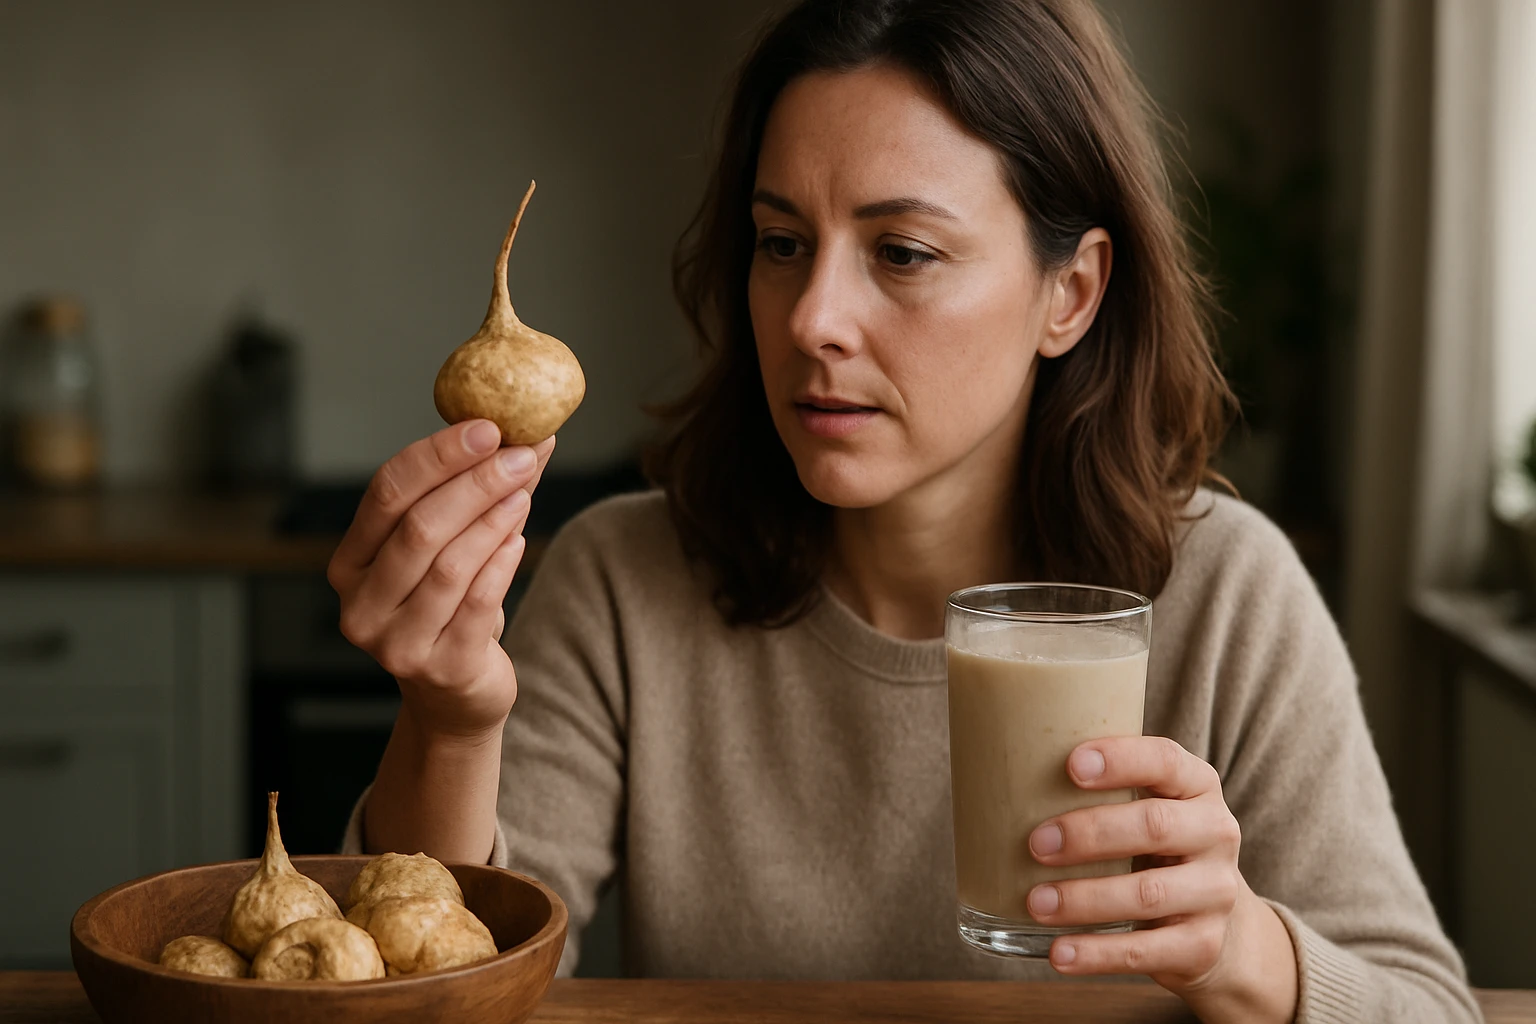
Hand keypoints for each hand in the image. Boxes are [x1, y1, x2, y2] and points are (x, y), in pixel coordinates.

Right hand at [328, 420, 554, 741]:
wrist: (457, 695)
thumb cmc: (451, 607)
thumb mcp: (451, 547)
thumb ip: (483, 492)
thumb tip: (532, 432)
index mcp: (350, 563)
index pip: (386, 492)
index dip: (437, 455)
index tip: (486, 426)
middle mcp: (361, 604)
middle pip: (419, 527)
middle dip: (475, 484)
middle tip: (520, 456)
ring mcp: (395, 642)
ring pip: (449, 564)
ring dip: (493, 520)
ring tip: (524, 492)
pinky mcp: (440, 668)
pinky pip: (477, 603)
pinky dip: (502, 564)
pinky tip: (520, 539)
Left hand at [1024, 736, 1297, 1022]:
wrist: (1214, 926)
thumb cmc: (1152, 849)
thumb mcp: (1141, 808)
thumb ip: (1096, 790)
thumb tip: (994, 771)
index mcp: (1195, 785)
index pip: (1165, 760)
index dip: (1121, 760)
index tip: (1070, 765)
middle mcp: (1215, 833)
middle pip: (1154, 826)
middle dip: (1089, 834)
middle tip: (1035, 844)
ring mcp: (1213, 892)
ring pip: (1147, 895)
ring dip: (1084, 899)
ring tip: (1035, 903)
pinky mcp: (1202, 945)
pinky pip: (1145, 951)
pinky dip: (1097, 953)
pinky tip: (1058, 953)